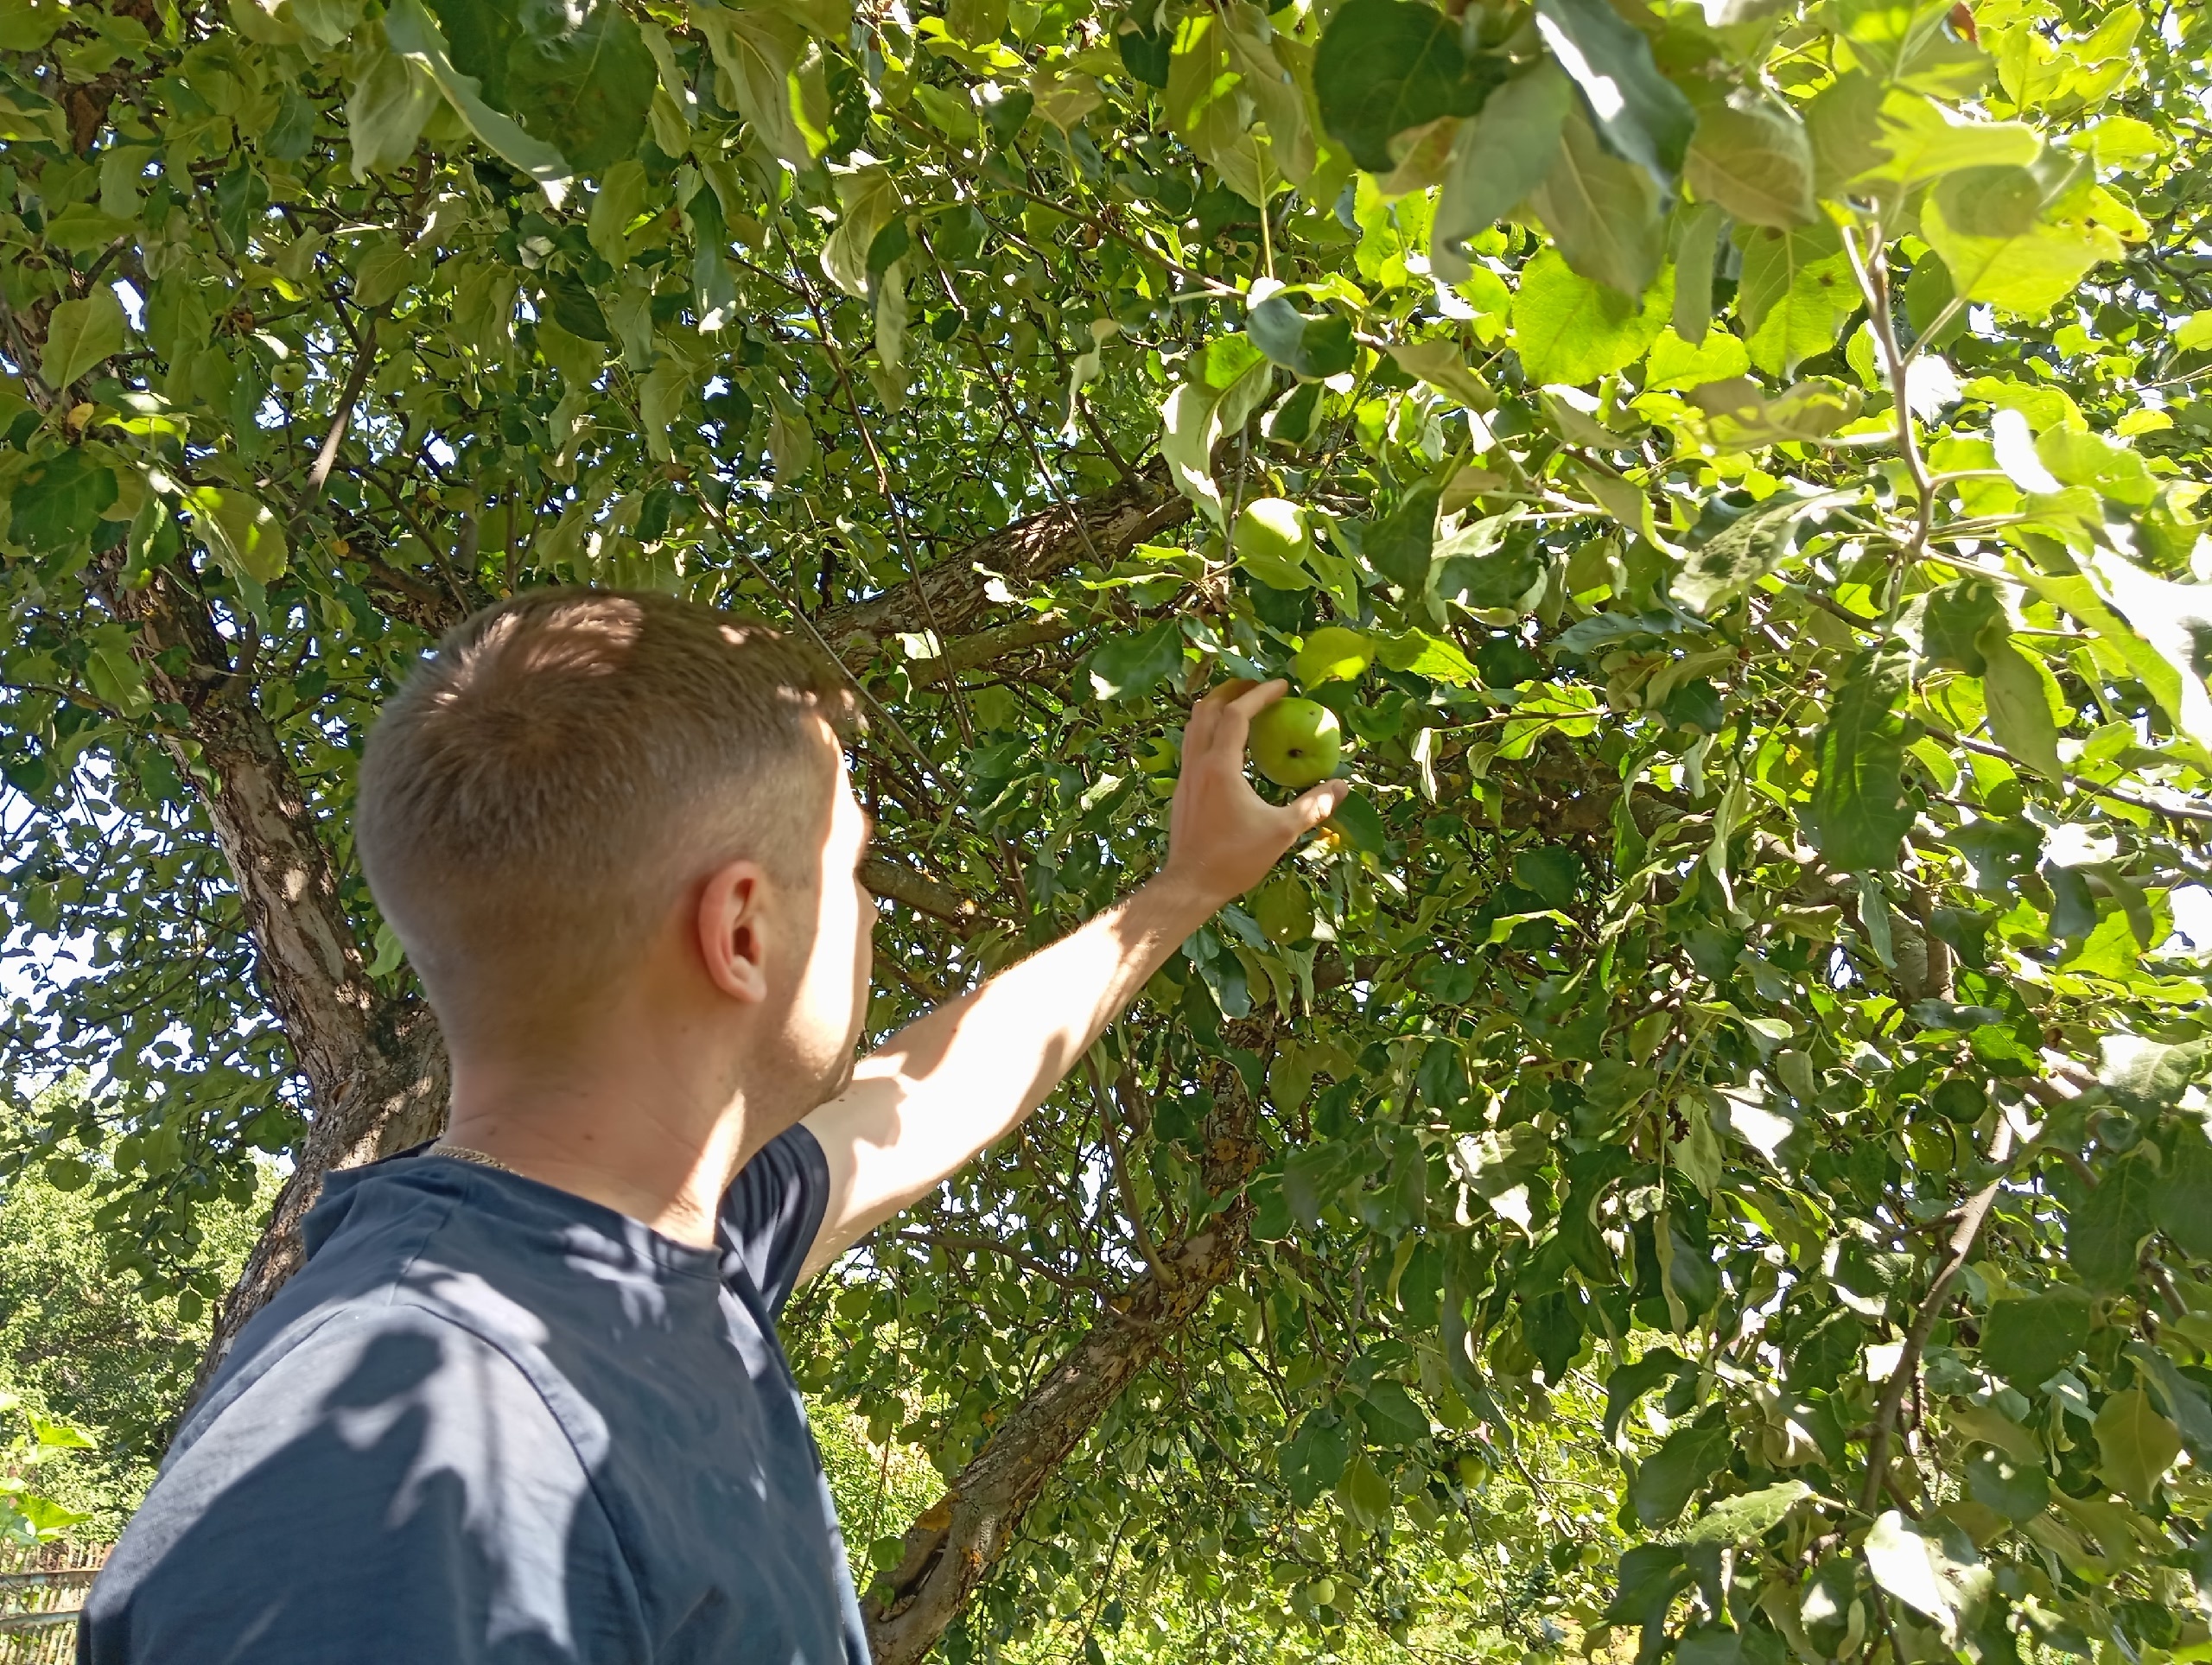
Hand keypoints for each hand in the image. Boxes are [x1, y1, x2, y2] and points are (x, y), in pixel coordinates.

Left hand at [1158, 679, 1349, 908]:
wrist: (1190, 884)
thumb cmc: (1235, 858)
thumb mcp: (1281, 832)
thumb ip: (1313, 806)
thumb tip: (1342, 787)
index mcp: (1220, 767)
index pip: (1237, 714)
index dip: (1259, 695)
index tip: (1281, 685)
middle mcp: (1197, 763)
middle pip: (1207, 709)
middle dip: (1232, 691)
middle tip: (1258, 687)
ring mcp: (1185, 776)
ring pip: (1194, 726)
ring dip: (1217, 709)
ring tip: (1241, 707)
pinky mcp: (1182, 790)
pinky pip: (1193, 746)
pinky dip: (1210, 732)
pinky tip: (1228, 746)